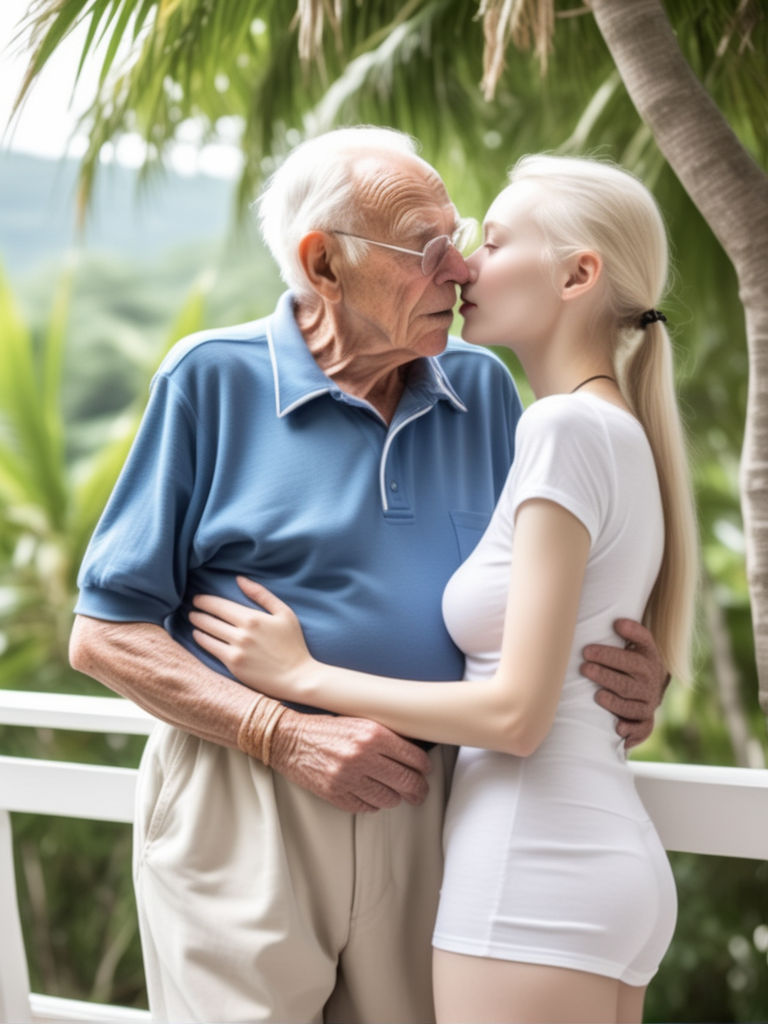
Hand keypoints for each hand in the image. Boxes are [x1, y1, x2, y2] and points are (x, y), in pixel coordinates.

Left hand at [190, 577, 311, 698]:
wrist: (297, 676)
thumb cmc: (293, 644)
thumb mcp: (284, 613)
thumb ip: (261, 594)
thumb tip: (239, 579)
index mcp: (252, 618)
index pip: (220, 605)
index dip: (205, 601)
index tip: (197, 598)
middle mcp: (241, 633)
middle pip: (209, 619)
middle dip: (198, 612)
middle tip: (192, 609)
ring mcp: (236, 650)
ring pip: (207, 633)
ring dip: (197, 625)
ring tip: (194, 621)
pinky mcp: (233, 665)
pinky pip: (211, 649)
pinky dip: (202, 640)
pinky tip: (199, 636)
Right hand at [270, 707, 432, 812]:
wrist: (289, 739)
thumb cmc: (325, 729)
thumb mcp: (359, 722)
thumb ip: (385, 737)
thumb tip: (413, 754)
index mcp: (372, 734)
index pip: (414, 758)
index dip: (424, 767)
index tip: (424, 771)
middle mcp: (362, 756)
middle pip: (407, 782)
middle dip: (418, 790)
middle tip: (419, 792)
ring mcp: (349, 778)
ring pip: (390, 799)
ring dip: (394, 797)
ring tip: (392, 792)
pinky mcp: (336, 795)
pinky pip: (367, 807)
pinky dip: (372, 803)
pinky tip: (370, 793)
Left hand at [581, 618, 668, 748]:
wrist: (654, 684)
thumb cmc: (636, 659)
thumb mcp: (640, 643)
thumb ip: (633, 631)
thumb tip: (618, 622)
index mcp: (648, 662)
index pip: (629, 659)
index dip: (608, 655)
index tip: (586, 650)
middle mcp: (649, 684)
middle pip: (626, 683)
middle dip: (604, 676)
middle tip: (584, 668)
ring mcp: (647, 704)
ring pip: (630, 706)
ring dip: (613, 702)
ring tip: (597, 696)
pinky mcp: (645, 721)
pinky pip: (642, 729)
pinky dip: (631, 731)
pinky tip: (618, 729)